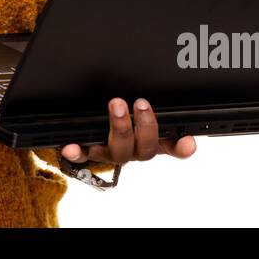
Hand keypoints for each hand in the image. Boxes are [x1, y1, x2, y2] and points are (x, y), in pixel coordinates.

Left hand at [61, 97, 196, 166]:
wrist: (95, 139)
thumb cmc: (125, 124)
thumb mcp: (145, 116)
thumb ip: (165, 115)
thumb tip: (187, 131)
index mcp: (151, 142)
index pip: (173, 148)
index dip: (181, 147)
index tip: (188, 140)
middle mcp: (133, 151)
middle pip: (145, 148)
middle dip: (145, 125)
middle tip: (142, 103)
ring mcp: (112, 153)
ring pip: (119, 150)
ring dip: (120, 128)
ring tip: (117, 105)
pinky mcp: (89, 153)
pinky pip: (83, 156)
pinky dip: (77, 151)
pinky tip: (70, 146)